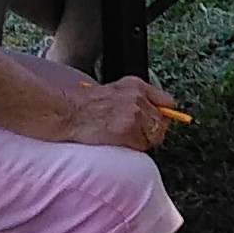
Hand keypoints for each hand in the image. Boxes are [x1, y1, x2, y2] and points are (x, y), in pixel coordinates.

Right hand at [57, 74, 177, 149]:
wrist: (67, 113)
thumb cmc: (85, 106)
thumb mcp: (115, 91)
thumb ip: (136, 99)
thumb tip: (156, 114)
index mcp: (136, 85)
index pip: (167, 101)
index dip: (162, 115)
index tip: (157, 123)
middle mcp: (138, 97)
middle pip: (162, 121)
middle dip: (152, 131)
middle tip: (136, 135)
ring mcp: (133, 113)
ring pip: (154, 135)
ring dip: (143, 140)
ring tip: (125, 138)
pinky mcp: (127, 129)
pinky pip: (142, 145)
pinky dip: (134, 147)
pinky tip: (120, 141)